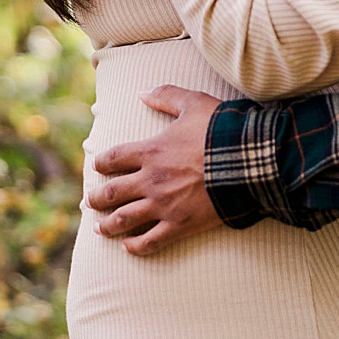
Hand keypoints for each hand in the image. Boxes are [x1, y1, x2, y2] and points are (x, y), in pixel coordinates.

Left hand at [84, 85, 224, 255]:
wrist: (249, 162)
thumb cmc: (222, 130)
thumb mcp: (193, 103)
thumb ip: (167, 95)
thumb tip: (143, 92)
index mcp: (151, 150)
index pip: (113, 158)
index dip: (101, 163)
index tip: (95, 167)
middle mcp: (151, 179)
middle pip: (113, 192)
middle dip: (96, 198)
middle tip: (88, 202)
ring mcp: (164, 205)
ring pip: (125, 219)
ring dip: (108, 224)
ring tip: (99, 228)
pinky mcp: (181, 225)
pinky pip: (151, 241)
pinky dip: (136, 246)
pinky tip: (128, 247)